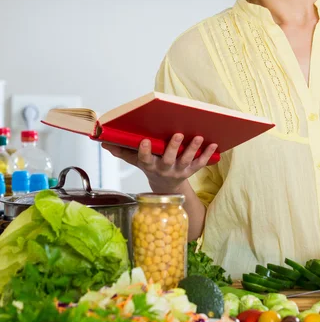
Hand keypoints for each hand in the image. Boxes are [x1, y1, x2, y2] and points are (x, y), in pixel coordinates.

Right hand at [101, 134, 217, 193]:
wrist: (166, 187)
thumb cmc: (151, 166)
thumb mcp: (136, 161)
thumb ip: (123, 151)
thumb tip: (104, 142)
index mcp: (150, 166)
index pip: (144, 159)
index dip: (144, 151)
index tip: (144, 140)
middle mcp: (165, 169)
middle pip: (168, 159)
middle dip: (173, 147)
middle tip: (177, 134)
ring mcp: (179, 171)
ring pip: (187, 160)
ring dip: (193, 148)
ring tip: (199, 137)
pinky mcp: (192, 171)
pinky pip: (201, 163)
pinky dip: (207, 154)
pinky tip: (213, 144)